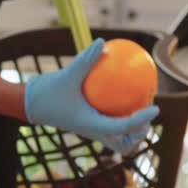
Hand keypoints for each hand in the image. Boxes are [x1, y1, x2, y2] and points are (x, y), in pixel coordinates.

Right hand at [24, 39, 157, 155]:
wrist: (31, 104)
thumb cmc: (47, 92)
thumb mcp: (66, 74)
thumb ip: (85, 60)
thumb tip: (101, 43)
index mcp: (91, 126)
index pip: (121, 128)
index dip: (141, 120)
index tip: (156, 107)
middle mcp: (94, 131)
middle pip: (124, 144)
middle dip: (139, 133)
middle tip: (149, 111)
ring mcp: (93, 129)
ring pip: (119, 137)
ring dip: (133, 128)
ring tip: (142, 105)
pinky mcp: (90, 123)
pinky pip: (112, 122)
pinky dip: (122, 113)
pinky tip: (127, 92)